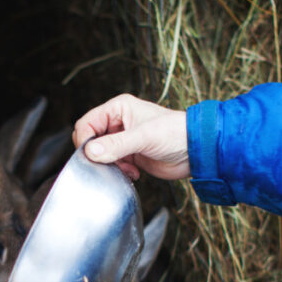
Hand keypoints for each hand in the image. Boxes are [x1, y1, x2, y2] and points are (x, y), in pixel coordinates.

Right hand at [73, 94, 189, 180]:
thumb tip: (91, 152)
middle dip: (97, 154)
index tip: (91, 154)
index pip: (87, 123)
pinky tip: (133, 172)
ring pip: (100, 154)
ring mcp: (124, 140)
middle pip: (90, 139)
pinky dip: (118, 171)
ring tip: (126, 167)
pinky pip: (112, 164)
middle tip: (109, 162)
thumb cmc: (176, 133)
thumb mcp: (144, 137)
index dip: (85, 139)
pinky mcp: (130, 155)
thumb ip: (116, 145)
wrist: (196, 151)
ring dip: (109, 164)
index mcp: (118, 108)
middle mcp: (118, 122)